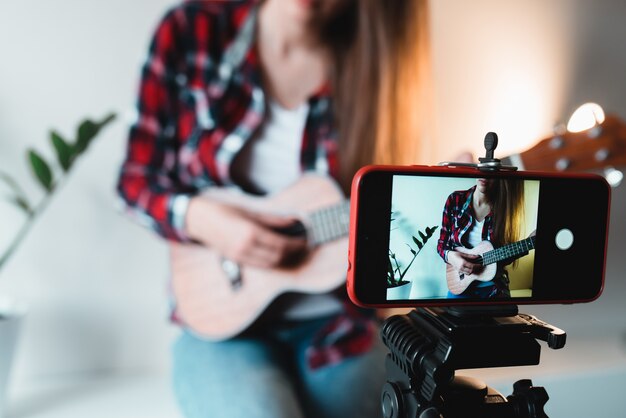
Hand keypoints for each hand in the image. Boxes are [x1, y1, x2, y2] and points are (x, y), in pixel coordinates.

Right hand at [185, 196, 306, 268]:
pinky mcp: (235, 260)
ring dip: (283, 260)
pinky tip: (277, 254)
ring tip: (292, 251)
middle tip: (302, 247)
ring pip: (269, 264)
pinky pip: (259, 265)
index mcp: (250, 232)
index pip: (281, 244)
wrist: (198, 220)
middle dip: (293, 254)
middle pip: (277, 257)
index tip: (305, 240)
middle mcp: (245, 247)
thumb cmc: (223, 211)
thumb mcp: (249, 211)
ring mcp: (239, 256)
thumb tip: (292, 221)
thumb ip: (272, 219)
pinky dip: (271, 261)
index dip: (296, 245)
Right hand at [447, 251, 479, 274]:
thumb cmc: (455, 254)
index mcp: (462, 262)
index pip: (472, 266)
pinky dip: (469, 272)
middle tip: (479, 266)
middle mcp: (461, 267)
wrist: (448, 257)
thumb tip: (477, 256)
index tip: (480, 265)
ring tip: (475, 268)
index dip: (477, 266)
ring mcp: (459, 270)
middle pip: (471, 271)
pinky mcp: (459, 271)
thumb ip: (470, 256)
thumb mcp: (463, 254)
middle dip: (476, 269)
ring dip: (472, 271)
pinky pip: (465, 273)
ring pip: (468, 273)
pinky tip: (470, 269)